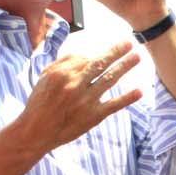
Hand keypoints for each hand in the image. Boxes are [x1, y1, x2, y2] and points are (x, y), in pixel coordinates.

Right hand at [16, 39, 144, 153]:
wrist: (36, 131)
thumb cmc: (40, 102)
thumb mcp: (45, 77)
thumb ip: (63, 62)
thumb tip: (84, 55)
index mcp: (62, 73)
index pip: (85, 59)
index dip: (93, 58)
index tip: (99, 58)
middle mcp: (75, 85)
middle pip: (100, 63)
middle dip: (116, 51)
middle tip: (129, 42)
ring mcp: (86, 101)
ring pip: (109, 79)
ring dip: (125, 67)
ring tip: (137, 57)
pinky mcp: (93, 117)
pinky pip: (113, 105)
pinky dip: (127, 98)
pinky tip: (140, 91)